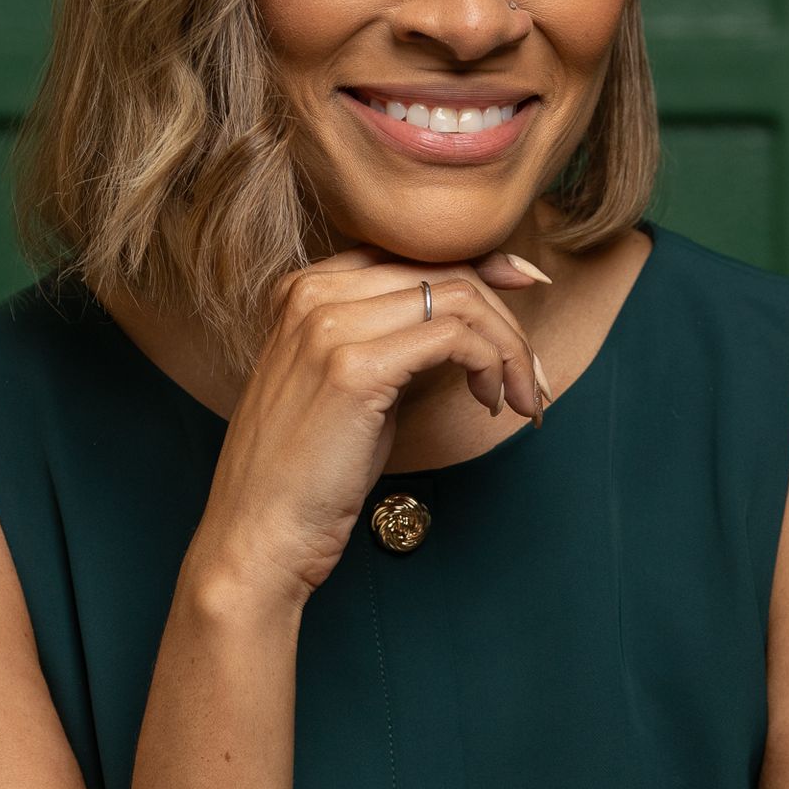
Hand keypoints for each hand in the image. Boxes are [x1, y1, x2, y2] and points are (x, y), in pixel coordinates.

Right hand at [186, 244, 546, 608]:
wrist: (258, 534)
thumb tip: (462, 329)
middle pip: (443, 273)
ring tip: (518, 398)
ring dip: (508, 348)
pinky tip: (489, 402)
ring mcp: (330, 326)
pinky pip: (455, 338)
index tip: (525, 285)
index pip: (411, 253)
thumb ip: (392, 344)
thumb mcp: (351, 389)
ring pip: (459, 301)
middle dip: (506, 321)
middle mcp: (313, 295)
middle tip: (531, 377)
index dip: (481, 264)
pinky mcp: (355, 368)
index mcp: (304, 291)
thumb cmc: (306, 478)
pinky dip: (491, 365)